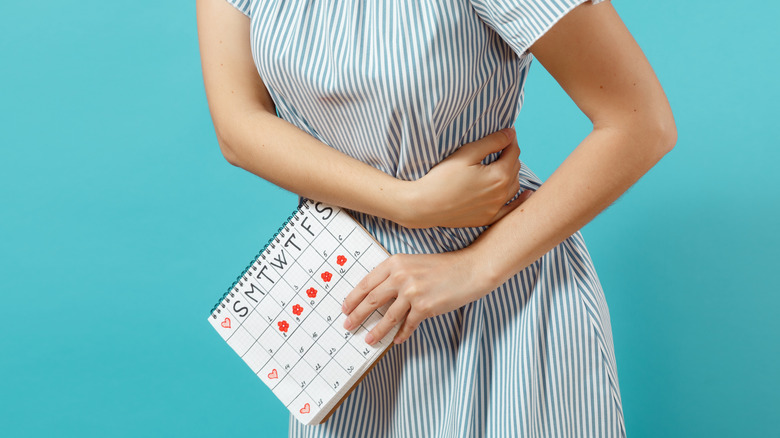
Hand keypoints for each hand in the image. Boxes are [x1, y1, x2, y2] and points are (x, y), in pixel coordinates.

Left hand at [340, 250, 492, 345]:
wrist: (470, 269)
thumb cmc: (443, 267)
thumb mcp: (414, 263)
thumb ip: (395, 276)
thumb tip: (377, 296)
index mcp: (395, 263)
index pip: (367, 283)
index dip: (353, 298)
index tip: (345, 308)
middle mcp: (401, 276)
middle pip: (371, 300)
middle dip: (357, 315)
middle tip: (348, 325)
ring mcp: (412, 292)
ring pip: (387, 316)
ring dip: (376, 330)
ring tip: (369, 339)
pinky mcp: (425, 307)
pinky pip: (408, 325)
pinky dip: (401, 334)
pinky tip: (397, 339)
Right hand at [400, 127, 525, 228]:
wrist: (424, 206)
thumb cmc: (442, 178)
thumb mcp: (466, 154)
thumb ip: (492, 142)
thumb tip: (511, 133)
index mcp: (499, 175)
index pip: (513, 152)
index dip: (510, 140)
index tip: (506, 133)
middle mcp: (502, 194)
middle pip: (515, 168)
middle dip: (510, 156)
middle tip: (501, 147)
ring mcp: (496, 208)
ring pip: (514, 187)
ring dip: (512, 174)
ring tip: (503, 165)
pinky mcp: (487, 219)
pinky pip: (510, 210)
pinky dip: (520, 201)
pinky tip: (526, 195)